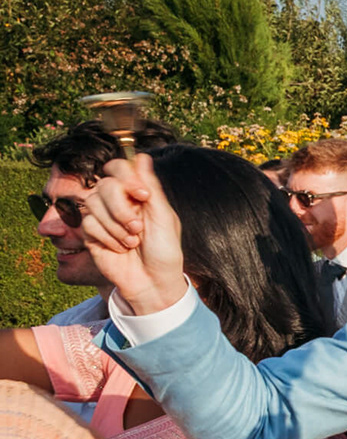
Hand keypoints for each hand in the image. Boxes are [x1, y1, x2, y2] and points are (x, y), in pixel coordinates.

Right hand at [80, 154, 188, 313]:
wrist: (153, 282)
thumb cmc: (164, 251)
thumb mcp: (164, 218)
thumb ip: (151, 187)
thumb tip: (142, 157)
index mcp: (137, 194)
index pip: (119, 168)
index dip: (127, 177)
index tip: (143, 195)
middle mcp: (117, 201)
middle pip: (105, 185)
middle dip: (121, 207)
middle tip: (138, 228)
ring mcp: (102, 216)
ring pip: (93, 203)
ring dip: (116, 226)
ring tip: (133, 241)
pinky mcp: (90, 233)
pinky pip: (89, 224)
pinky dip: (108, 238)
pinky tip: (120, 249)